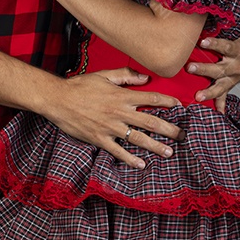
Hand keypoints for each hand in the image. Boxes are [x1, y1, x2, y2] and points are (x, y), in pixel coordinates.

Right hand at [41, 68, 185, 168]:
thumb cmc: (80, 85)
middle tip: (182, 136)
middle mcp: (119, 112)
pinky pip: (118, 151)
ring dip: (156, 146)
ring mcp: (110, 127)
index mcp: (122, 95)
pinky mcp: (100, 139)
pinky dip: (130, 159)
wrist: (57, 99)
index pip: (151, 99)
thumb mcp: (104, 75)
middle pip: (150, 122)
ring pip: (138, 139)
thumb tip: (145, 78)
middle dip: (169, 129)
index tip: (179, 106)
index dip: (168, 102)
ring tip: (169, 152)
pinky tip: (141, 164)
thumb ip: (125, 75)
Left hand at [187, 30, 239, 111]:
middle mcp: (236, 65)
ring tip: (198, 96)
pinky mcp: (229, 87)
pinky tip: (216, 114)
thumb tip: (197, 7)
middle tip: (190, 67)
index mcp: (236, 50)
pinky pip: (223, 97)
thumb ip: (216, 22)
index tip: (203, 42)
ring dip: (209, 91)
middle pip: (220, 68)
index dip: (215, 44)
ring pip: (221, 86)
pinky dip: (219, 106)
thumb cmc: (233, 40)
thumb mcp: (229, 30)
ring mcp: (233, 78)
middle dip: (205, 69)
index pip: (226, 46)